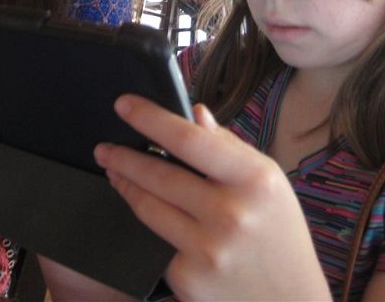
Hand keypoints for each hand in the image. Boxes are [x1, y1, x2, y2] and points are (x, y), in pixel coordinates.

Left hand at [94, 96, 328, 300]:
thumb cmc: (280, 237)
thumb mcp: (270, 185)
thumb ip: (231, 148)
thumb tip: (195, 114)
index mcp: (256, 181)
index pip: (190, 140)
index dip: (150, 119)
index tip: (124, 105)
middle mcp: (231, 215)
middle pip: (159, 174)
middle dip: (123, 157)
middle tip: (104, 148)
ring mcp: (207, 250)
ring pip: (148, 207)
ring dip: (126, 186)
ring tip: (115, 173)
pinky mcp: (189, 279)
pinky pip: (158, 242)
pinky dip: (153, 228)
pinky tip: (152, 217)